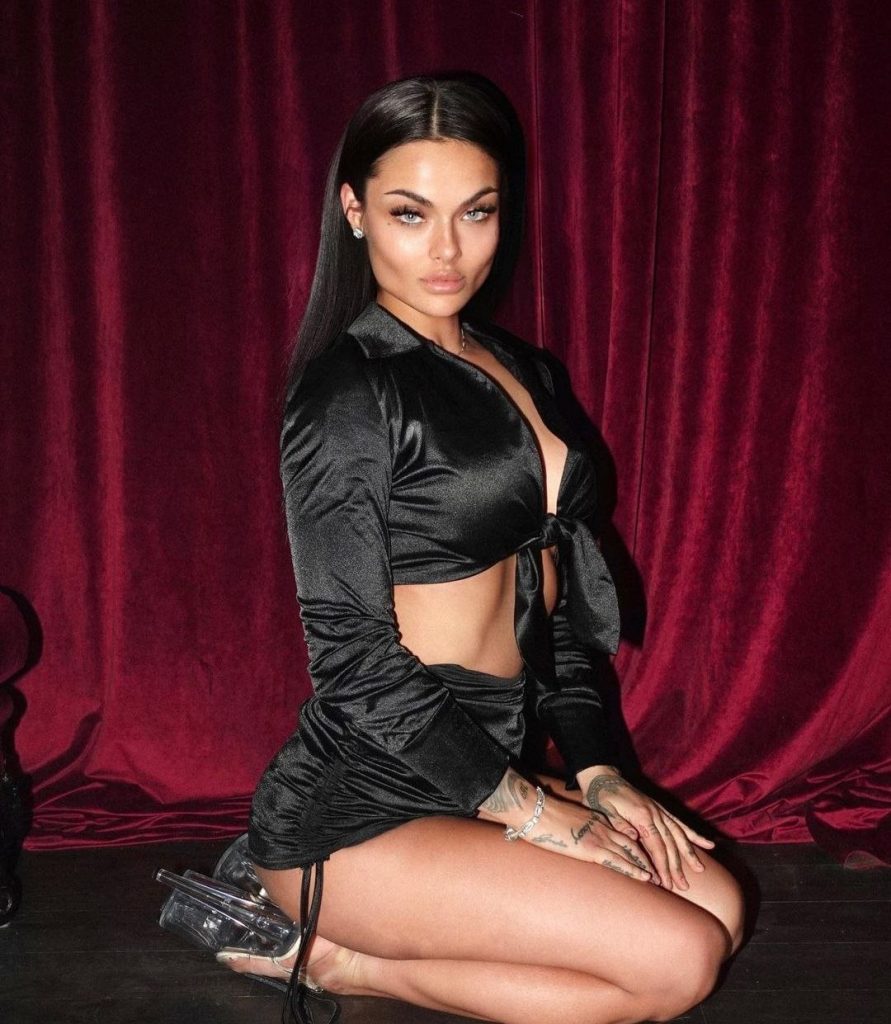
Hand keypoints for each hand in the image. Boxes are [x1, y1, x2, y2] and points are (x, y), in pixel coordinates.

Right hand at [477, 768, 651, 881]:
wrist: (535, 811)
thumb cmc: (545, 816)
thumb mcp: (568, 820)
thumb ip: (579, 828)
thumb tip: (578, 837)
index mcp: (597, 820)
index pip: (625, 835)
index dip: (639, 847)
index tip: (651, 857)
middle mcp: (603, 827)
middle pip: (633, 844)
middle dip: (650, 858)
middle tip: (664, 870)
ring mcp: (598, 838)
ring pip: (631, 853)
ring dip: (647, 866)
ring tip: (660, 878)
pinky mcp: (591, 849)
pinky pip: (618, 861)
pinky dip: (634, 869)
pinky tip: (645, 877)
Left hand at [577, 767, 714, 890]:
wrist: (603, 777)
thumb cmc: (600, 796)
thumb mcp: (603, 810)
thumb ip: (619, 824)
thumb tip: (634, 838)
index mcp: (641, 816)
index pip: (656, 846)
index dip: (661, 866)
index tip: (665, 883)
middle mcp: (654, 814)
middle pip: (669, 844)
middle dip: (676, 866)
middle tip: (683, 886)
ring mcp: (659, 811)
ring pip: (679, 835)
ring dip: (689, 853)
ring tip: (700, 870)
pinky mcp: (660, 809)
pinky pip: (679, 823)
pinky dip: (693, 834)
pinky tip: (707, 844)